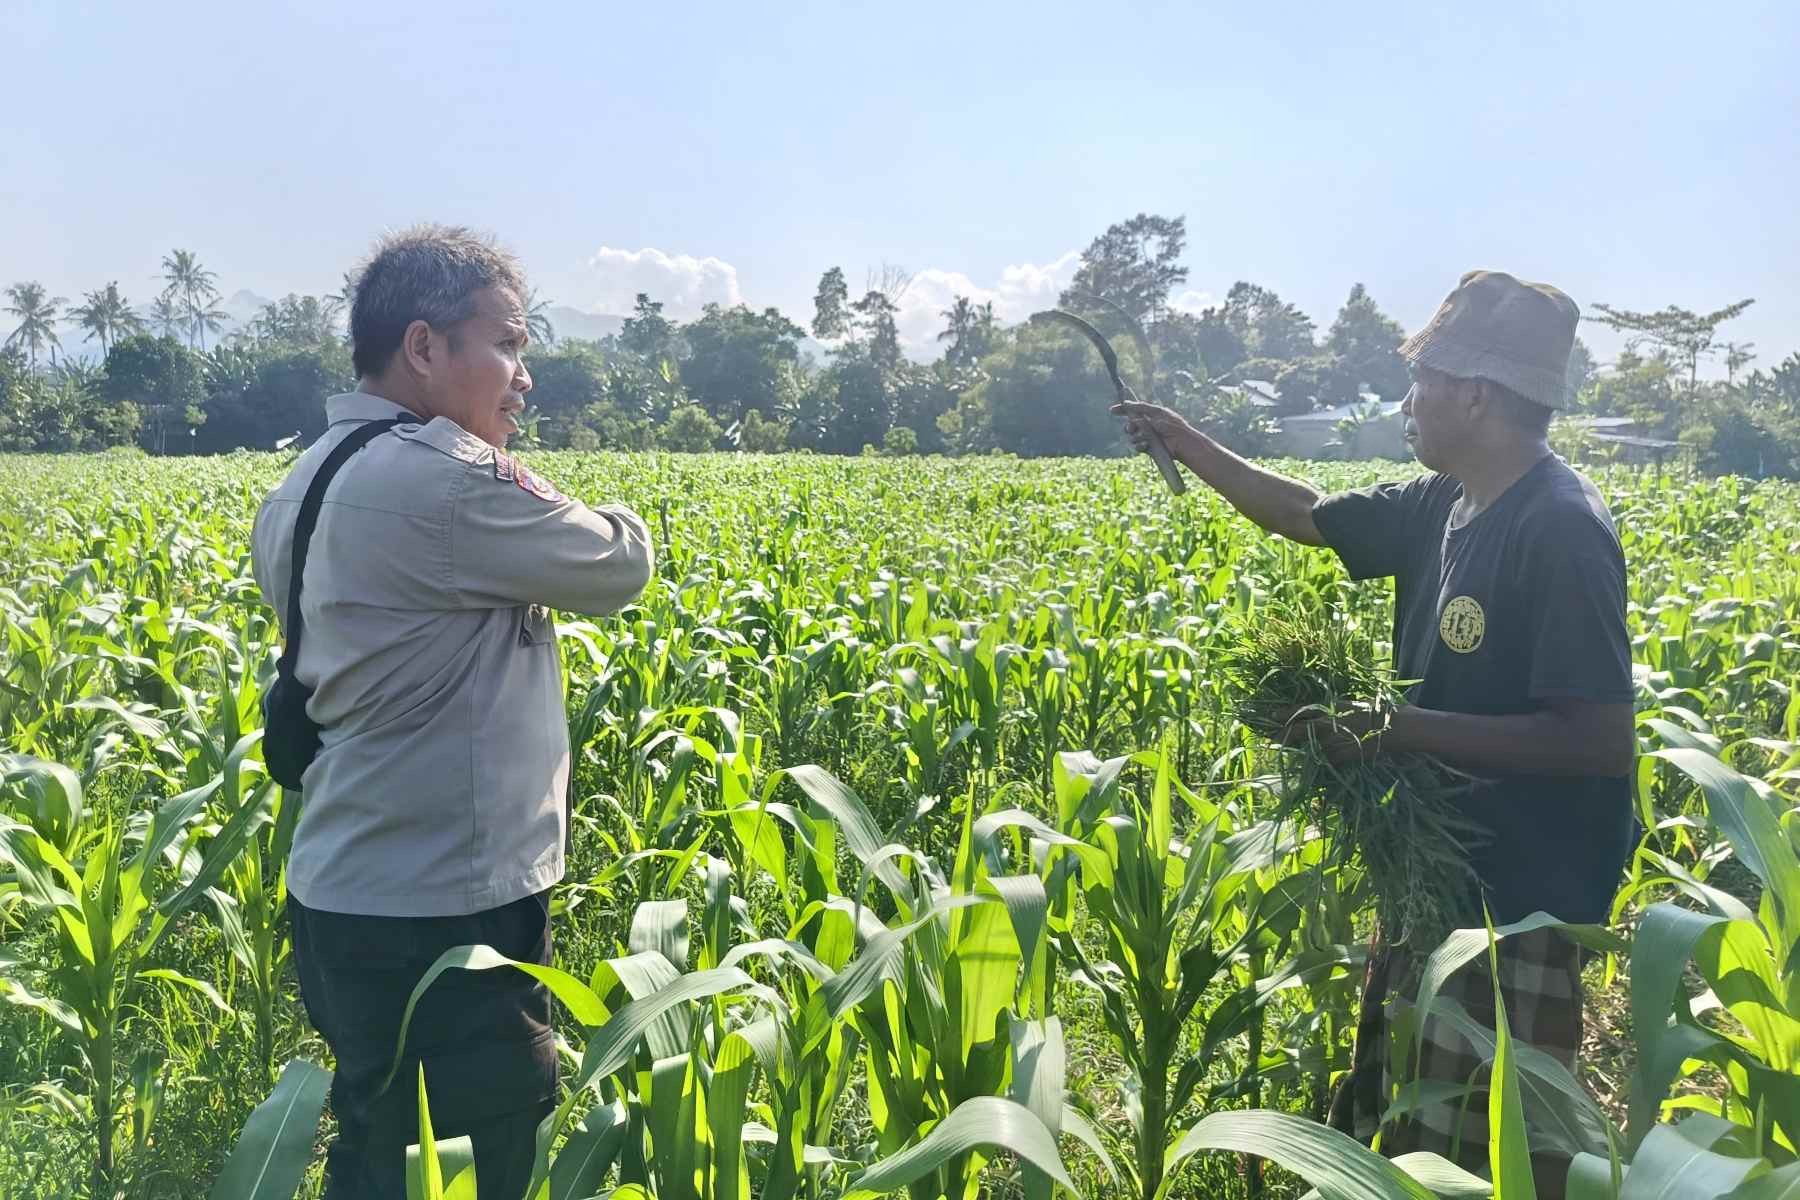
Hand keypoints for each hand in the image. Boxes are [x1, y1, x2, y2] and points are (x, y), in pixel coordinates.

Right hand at [1110, 400, 1198, 456]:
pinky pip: (1137, 446)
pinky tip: (1145, 445)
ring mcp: (1148, 437)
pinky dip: (1139, 445)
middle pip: (1130, 424)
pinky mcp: (1148, 448)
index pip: (1134, 410)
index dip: (1122, 410)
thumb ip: (1140, 408)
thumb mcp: (1156, 413)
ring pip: (1131, 436)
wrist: (1181, 443)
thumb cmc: (1172, 426)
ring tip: (1145, 436)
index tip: (1112, 410)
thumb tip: (1126, 403)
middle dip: (1129, 426)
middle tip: (1132, 428)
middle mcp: (1148, 425)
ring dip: (1135, 435)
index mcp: (1151, 414)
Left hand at [1279, 704, 1394, 765]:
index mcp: (1332, 707)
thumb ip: (1341, 708)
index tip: (1272, 715)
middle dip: (1283, 735)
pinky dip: (1324, 760)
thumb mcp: (1357, 703)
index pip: (1302, 710)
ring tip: (1289, 753)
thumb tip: (1333, 711)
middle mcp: (1330, 723)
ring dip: (1302, 750)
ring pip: (1312, 747)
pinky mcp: (1345, 755)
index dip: (1285, 713)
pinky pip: (1329, 759)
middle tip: (1270, 739)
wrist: (1398, 727)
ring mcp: (1336, 740)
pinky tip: (1319, 762)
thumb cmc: (1382, 709)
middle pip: (1300, 730)